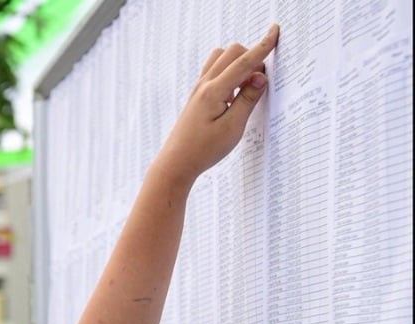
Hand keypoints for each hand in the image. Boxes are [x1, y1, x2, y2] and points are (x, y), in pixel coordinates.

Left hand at [155, 24, 279, 182]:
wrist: (177, 162)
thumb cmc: (204, 149)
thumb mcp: (233, 127)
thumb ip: (248, 99)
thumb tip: (260, 76)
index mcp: (213, 91)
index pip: (243, 62)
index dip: (262, 47)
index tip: (274, 33)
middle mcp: (204, 85)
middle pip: (231, 52)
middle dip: (251, 57)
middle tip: (261, 81)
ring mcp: (199, 89)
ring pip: (221, 59)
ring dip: (238, 64)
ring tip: (246, 88)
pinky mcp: (198, 96)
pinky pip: (215, 71)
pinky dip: (229, 72)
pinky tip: (234, 93)